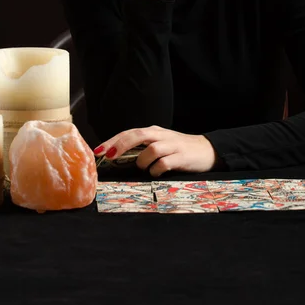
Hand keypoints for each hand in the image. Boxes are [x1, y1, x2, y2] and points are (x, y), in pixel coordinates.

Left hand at [93, 125, 216, 175]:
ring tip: (144, 168)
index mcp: (153, 131)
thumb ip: (141, 147)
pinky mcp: (181, 157)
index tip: (98, 151)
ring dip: (142, 162)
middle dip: (120, 145)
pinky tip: (157, 173)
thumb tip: (116, 157)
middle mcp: (161, 135)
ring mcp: (171, 145)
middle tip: (109, 156)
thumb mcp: (159, 144)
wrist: (207, 150)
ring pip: (150, 149)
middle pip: (137, 135)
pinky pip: (164, 163)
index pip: (129, 132)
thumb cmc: (178, 149)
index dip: (112, 141)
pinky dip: (156, 170)